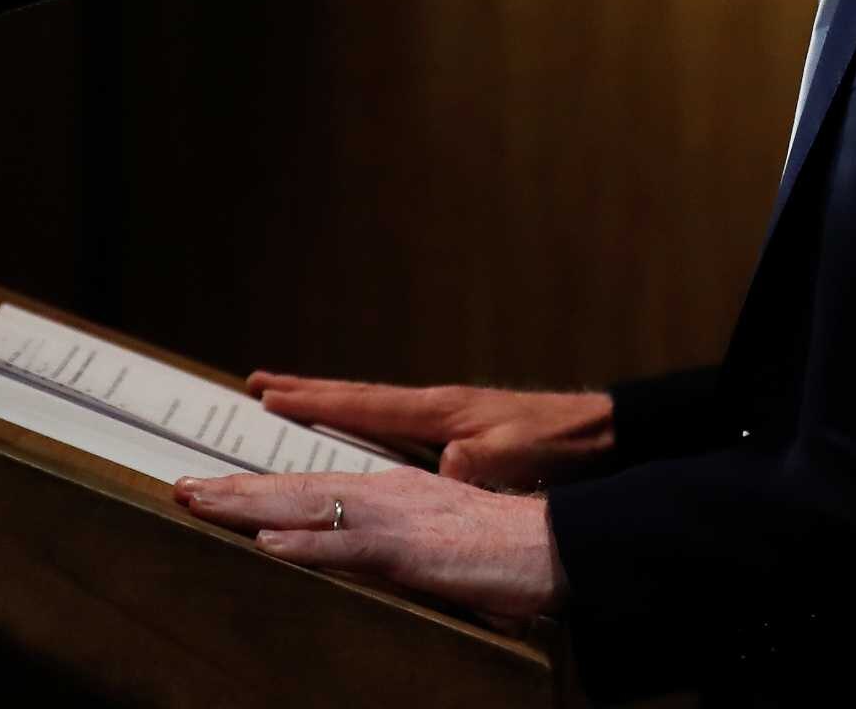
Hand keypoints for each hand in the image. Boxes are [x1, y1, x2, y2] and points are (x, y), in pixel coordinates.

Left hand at [172, 468, 562, 620]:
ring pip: (307, 509)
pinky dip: (306, 546)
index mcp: (390, 492)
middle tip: (179, 490)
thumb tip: (360, 558)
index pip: (309, 489)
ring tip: (199, 504)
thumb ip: (395, 546)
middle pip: (294, 490)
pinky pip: (349, 548)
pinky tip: (267, 546)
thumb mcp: (435, 545)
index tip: (210, 490)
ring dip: (248, 507)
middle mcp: (385, 493)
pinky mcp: (410, 550)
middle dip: (233, 491)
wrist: (554, 543)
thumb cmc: (503, 551)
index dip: (256, 491)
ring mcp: (395, 518)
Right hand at [244, 373, 612, 490]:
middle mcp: (435, 406)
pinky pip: (396, 427)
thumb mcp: (512, 458)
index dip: (314, 402)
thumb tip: (442, 470)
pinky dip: (364, 425)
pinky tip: (357, 435)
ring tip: (291, 401)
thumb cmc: (557, 445)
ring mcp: (447, 418)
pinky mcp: (461, 433)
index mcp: (438, 411)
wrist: (598, 435)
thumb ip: (472, 465)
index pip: (363, 405)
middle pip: (358, 398)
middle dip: (307, 392)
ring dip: (331, 406)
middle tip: (257, 384)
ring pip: (374, 410)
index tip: (266, 393)